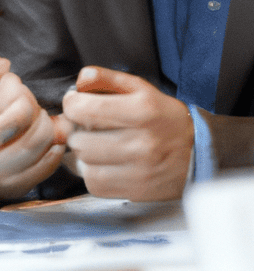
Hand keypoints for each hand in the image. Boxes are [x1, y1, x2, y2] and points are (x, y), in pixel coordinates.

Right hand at [0, 56, 68, 199]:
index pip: (10, 122)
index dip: (22, 99)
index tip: (16, 90)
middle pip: (33, 135)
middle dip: (37, 111)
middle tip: (29, 102)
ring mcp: (1, 184)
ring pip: (44, 147)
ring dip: (47, 125)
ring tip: (36, 117)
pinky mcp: (20, 189)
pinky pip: (51, 162)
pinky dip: (54, 142)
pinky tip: (45, 134)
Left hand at [60, 67, 192, 200]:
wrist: (199, 154)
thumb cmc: (165, 119)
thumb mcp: (143, 90)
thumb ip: (108, 80)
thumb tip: (81, 80)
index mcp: (142, 111)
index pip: (81, 109)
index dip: (72, 104)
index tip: (77, 105)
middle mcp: (140, 143)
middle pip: (78, 140)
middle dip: (79, 131)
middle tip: (90, 128)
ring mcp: (138, 170)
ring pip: (83, 163)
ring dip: (86, 154)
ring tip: (100, 146)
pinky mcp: (135, 191)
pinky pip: (94, 184)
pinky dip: (94, 174)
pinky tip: (107, 164)